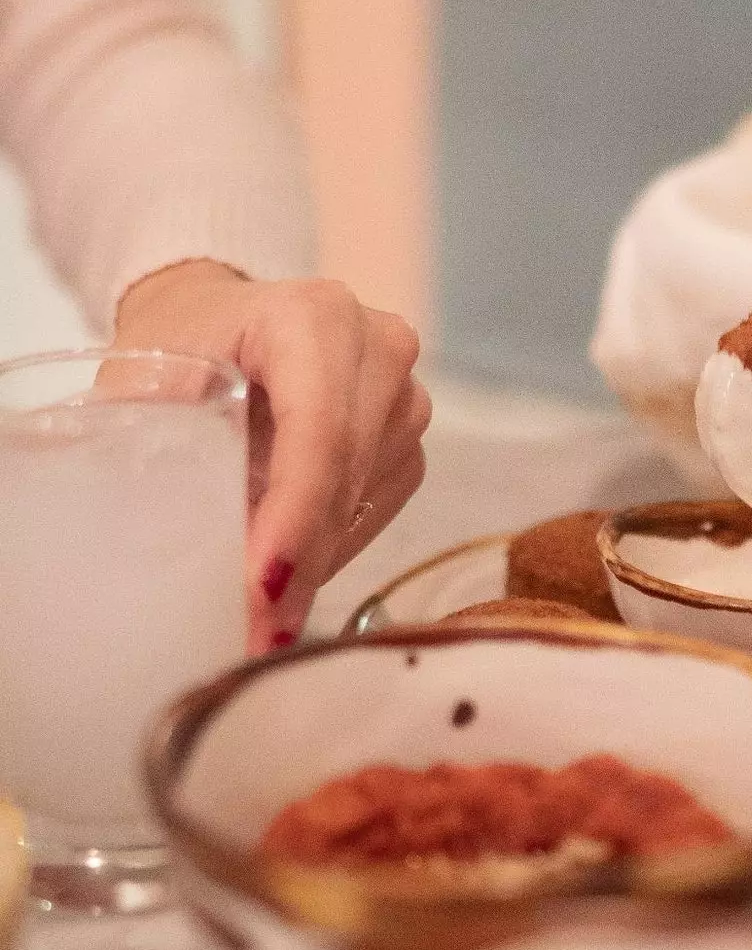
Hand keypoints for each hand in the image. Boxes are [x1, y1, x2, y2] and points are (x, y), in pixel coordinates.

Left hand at [114, 262, 430, 649]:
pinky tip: (288, 571)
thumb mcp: (146, 380)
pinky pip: (379, 509)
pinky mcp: (407, 436)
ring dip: (314, 563)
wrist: (218, 318)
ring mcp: (403, 392)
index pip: (318, 429)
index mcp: (312, 316)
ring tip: (258, 614)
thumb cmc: (178, 344)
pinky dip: (330, 548)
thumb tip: (149, 540)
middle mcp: (377, 347)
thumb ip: (153, 443)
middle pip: (345, 471)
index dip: (293, 516)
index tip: (258, 588)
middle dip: (299, 559)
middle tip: (252, 633)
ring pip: (366, 499)